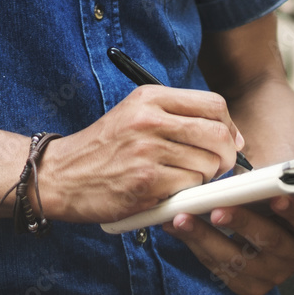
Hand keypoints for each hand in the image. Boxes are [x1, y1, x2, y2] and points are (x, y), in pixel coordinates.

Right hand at [40, 85, 244, 223]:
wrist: (60, 176)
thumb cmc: (101, 150)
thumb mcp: (133, 116)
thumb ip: (177, 118)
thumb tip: (232, 137)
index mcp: (148, 98)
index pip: (213, 104)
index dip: (229, 126)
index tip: (226, 142)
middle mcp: (148, 120)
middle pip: (217, 135)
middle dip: (224, 157)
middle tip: (213, 168)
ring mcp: (147, 152)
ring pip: (207, 165)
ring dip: (201, 179)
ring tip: (177, 180)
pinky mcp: (145, 183)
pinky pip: (189, 189)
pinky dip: (183, 195)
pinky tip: (163, 192)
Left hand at [161, 145, 293, 294]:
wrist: (266, 211)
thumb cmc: (282, 188)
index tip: (276, 197)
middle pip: (270, 242)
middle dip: (243, 224)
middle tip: (218, 210)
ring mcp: (272, 273)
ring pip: (238, 260)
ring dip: (206, 238)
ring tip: (182, 218)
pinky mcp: (247, 283)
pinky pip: (219, 268)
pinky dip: (194, 246)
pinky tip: (174, 226)